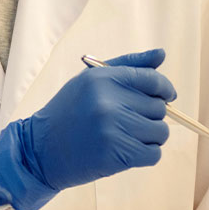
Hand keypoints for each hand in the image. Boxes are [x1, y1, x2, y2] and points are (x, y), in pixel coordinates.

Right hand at [0, 48, 176, 209]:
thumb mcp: (91, 80)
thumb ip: (128, 65)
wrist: (41, 149)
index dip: (165, 89)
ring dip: (149, 137)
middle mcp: (109, 100)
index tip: (166, 97)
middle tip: (127, 122)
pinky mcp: (117, 154)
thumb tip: (162, 53)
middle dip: (150, 116)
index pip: (153, 80)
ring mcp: (113, 127)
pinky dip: (145, 155)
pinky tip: (125, 152)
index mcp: (103, 78)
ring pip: (160, 132)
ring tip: (125, 137)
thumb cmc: (69, 111)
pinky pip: (154, 154)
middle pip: (159, 108)